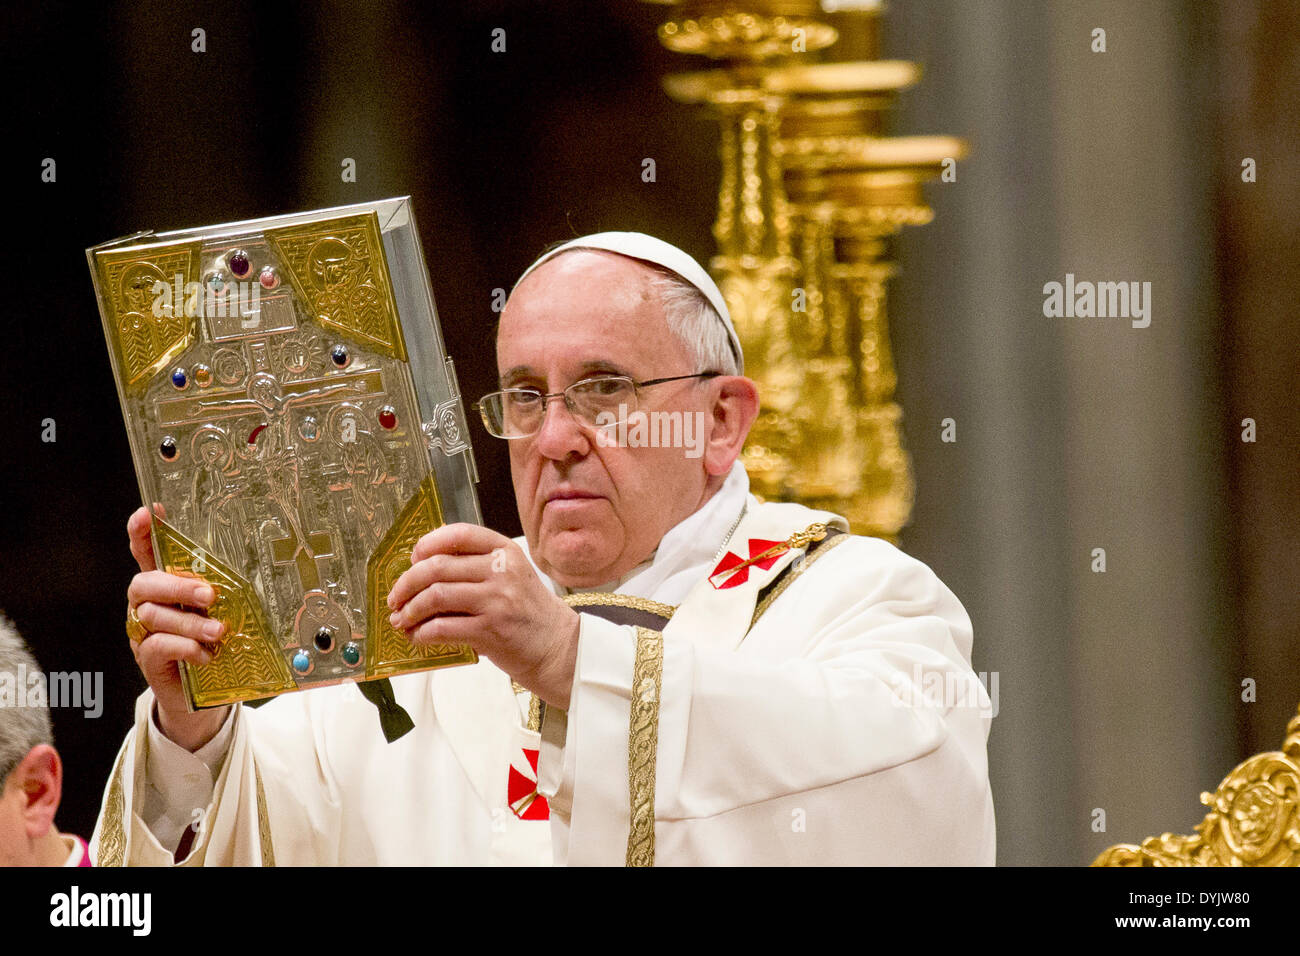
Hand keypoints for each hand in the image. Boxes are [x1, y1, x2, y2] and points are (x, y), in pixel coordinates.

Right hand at [126, 505, 230, 750]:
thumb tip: (255, 567)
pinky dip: (185, 647)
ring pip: (154, 616)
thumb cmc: (211, 643)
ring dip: (190, 622)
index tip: (150, 512)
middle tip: (209, 595)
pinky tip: (206, 654)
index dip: (144, 533)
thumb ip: (221, 591)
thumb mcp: (219, 612)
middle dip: (176, 586)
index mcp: (164, 587)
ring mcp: (143, 633)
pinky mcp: (148, 660)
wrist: (199, 696)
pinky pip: (158, 646)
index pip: (145, 553)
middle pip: (143, 583)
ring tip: (218, 631)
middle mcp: (146, 605)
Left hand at [386, 523, 579, 708]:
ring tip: (401, 619)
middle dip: (406, 583)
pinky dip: (421, 633)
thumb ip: (477, 567)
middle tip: (395, 597)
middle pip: (437, 567)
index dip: (428, 543)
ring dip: (410, 610)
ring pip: (435, 596)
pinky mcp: (490, 631)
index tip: (413, 558)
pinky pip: (442, 628)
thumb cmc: (529, 614)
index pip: (459, 534)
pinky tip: (416, 637)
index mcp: (505, 551)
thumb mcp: (512, 577)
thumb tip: (422, 571)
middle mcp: (501, 570)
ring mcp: (496, 600)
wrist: (558, 648)